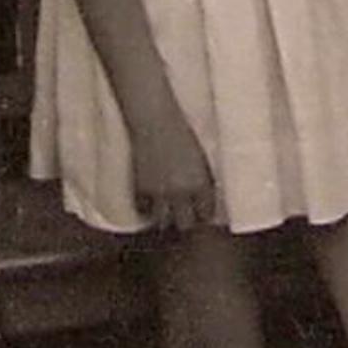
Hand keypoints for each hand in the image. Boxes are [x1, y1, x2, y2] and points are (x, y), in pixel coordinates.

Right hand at [130, 113, 216, 231]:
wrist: (156, 123)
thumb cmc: (182, 136)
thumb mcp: (201, 160)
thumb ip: (203, 182)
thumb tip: (205, 199)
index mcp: (201, 184)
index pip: (206, 214)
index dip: (204, 215)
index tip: (202, 214)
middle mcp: (181, 192)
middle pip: (185, 224)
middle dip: (187, 222)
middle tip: (186, 216)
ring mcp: (159, 193)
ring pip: (163, 222)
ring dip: (166, 218)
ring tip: (169, 212)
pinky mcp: (141, 189)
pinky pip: (144, 211)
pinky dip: (148, 209)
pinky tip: (153, 203)